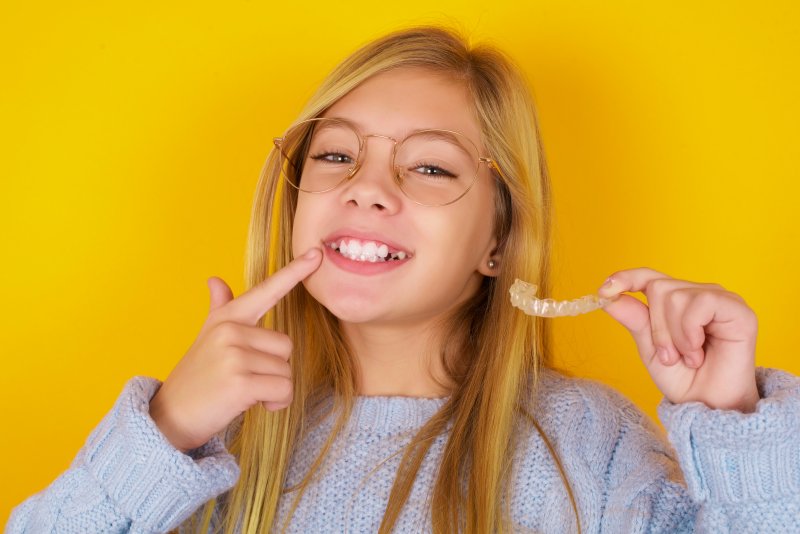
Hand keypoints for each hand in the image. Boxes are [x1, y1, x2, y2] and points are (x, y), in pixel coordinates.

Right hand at [148, 247, 322, 451]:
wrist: (170, 416)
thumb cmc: (197, 378)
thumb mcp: (207, 338)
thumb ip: (219, 309)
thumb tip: (215, 280)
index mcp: (228, 317)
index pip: (266, 290)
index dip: (295, 271)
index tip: (317, 254)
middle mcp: (231, 330)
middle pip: (286, 346)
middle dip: (274, 370)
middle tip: (245, 380)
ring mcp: (234, 355)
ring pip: (286, 370)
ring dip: (274, 389)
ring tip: (245, 394)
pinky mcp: (240, 382)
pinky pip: (283, 389)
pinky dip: (275, 403)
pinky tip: (252, 405)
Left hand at [598, 267, 759, 412]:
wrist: (707, 407)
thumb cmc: (683, 379)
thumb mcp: (649, 348)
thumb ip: (634, 319)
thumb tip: (608, 297)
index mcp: (677, 301)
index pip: (648, 277)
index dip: (626, 278)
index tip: (604, 292)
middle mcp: (698, 294)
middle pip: (658, 287)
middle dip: (657, 328)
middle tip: (670, 356)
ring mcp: (719, 299)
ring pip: (675, 296)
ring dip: (674, 336)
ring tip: (689, 357)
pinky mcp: (737, 309)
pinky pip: (700, 303)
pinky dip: (690, 332)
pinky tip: (699, 352)